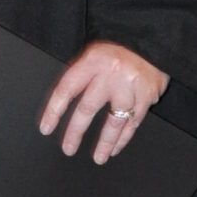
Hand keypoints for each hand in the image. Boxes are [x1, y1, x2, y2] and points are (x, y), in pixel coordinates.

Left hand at [39, 40, 168, 164]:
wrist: (151, 38)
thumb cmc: (119, 48)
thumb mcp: (94, 52)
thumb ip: (81, 75)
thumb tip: (63, 103)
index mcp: (92, 61)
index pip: (67, 89)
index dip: (54, 110)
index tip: (46, 128)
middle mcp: (110, 74)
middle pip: (88, 108)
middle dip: (76, 132)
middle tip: (68, 148)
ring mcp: (130, 86)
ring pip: (114, 121)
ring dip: (105, 143)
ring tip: (98, 158)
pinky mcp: (148, 95)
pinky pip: (134, 122)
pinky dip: (124, 137)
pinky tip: (116, 148)